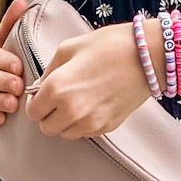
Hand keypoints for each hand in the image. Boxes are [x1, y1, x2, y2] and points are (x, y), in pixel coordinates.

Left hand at [24, 21, 154, 141]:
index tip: (42, 95)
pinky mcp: (107, 127)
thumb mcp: (69, 48)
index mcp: (56, 89)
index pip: (32, 112)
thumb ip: (48, 71)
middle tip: (59, 99)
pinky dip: (84, 123)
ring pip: (65, 134)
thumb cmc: (109, 46)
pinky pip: (85, 133)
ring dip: (65, 121)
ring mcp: (90, 122)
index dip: (35, 102)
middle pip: (46, 128)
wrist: (147, 56)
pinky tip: (93, 104)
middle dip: (48, 115)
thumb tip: (39, 87)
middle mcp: (71, 111)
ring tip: (78, 101)